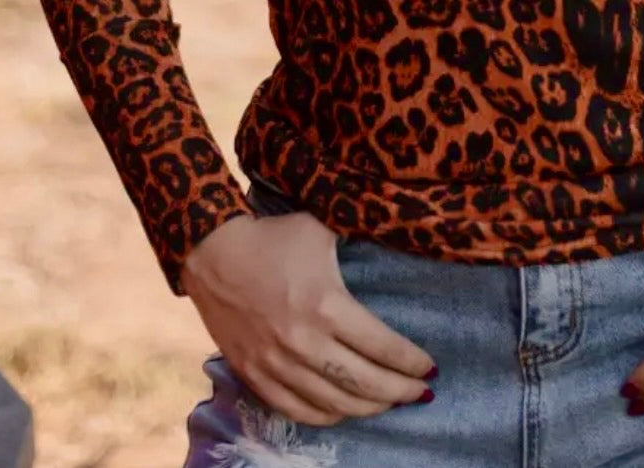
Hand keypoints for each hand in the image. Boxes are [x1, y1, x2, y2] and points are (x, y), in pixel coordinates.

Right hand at [181, 211, 436, 426]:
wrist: (213, 252)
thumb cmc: (274, 237)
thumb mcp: (322, 229)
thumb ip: (359, 240)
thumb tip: (399, 233)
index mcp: (326, 305)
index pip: (381, 346)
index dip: (411, 362)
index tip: (430, 368)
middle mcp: (303, 342)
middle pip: (363, 383)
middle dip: (400, 392)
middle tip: (421, 392)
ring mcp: (276, 364)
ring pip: (333, 404)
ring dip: (369, 408)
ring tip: (391, 403)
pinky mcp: (255, 375)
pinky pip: (296, 410)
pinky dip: (326, 416)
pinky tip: (345, 410)